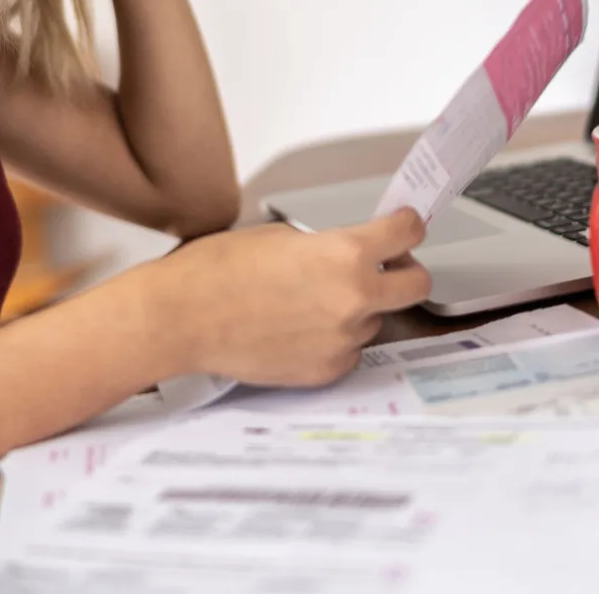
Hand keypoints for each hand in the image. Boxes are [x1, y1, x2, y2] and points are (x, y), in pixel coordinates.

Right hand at [143, 210, 430, 386]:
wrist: (182, 318)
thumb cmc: (217, 272)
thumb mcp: (281, 237)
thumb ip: (327, 245)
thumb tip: (348, 253)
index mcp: (344, 254)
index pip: (407, 234)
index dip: (407, 227)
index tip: (405, 227)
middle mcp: (353, 299)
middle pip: (416, 286)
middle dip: (404, 273)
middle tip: (385, 268)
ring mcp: (341, 340)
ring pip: (375, 320)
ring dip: (358, 309)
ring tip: (311, 303)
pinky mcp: (325, 371)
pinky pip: (349, 351)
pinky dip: (335, 340)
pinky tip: (299, 330)